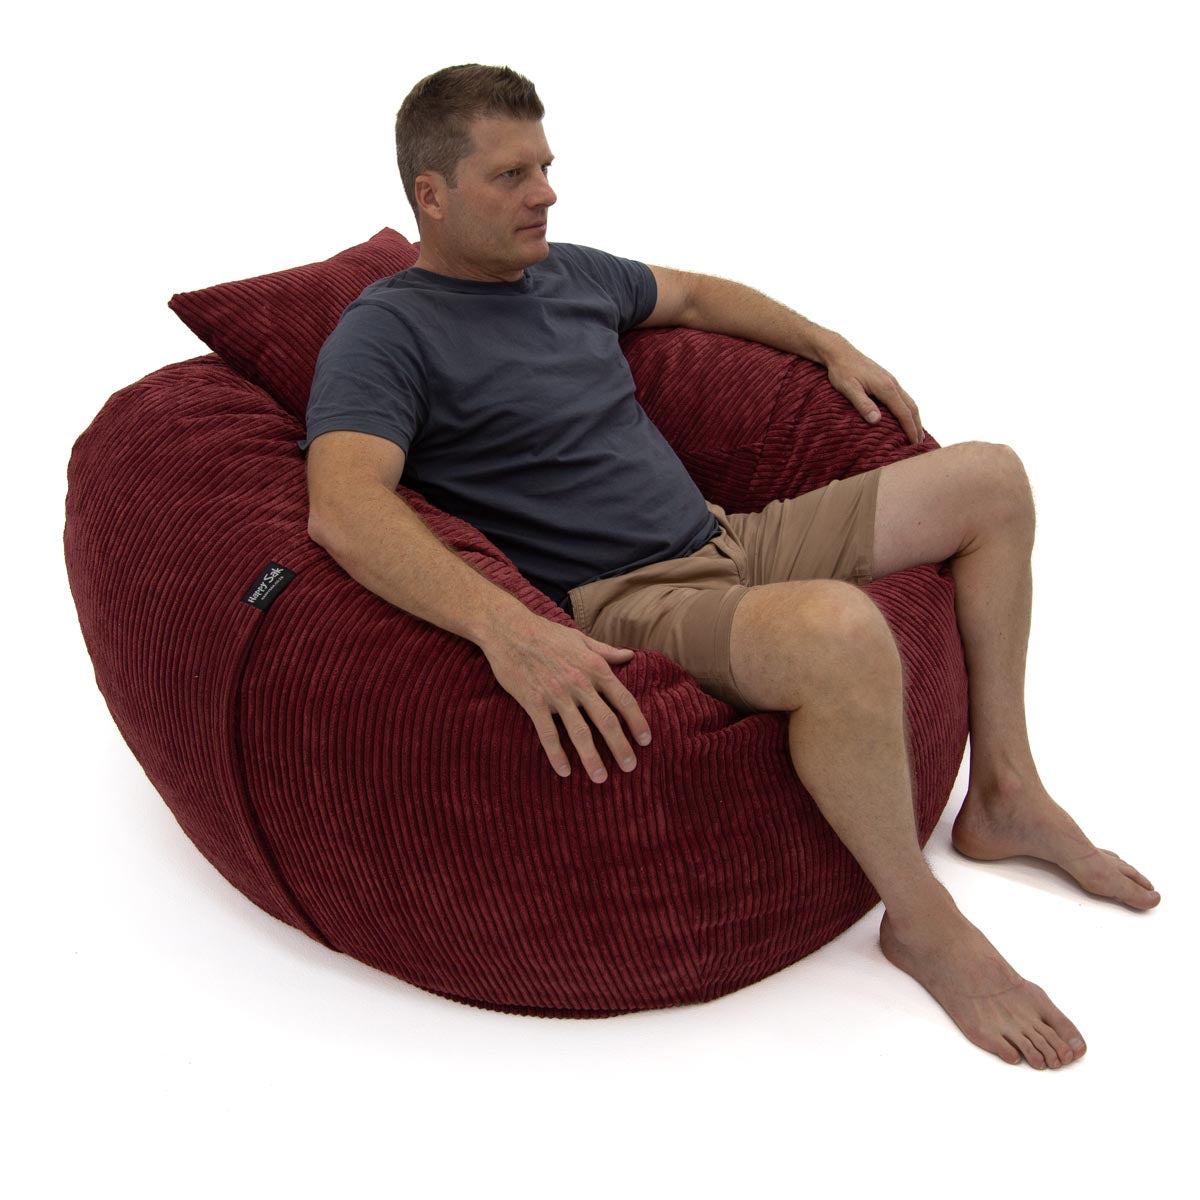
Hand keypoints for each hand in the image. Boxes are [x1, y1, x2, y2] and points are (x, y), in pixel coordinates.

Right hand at [479, 614, 651, 782]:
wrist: (508, 629)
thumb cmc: (546, 633)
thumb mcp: (581, 638)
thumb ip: (606, 651)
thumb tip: (630, 656)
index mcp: (594, 667)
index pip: (623, 699)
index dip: (637, 722)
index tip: (646, 741)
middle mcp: (579, 682)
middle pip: (606, 721)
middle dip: (620, 747)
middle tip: (630, 767)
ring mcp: (556, 694)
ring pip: (579, 732)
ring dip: (592, 758)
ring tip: (601, 778)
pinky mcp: (533, 702)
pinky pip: (548, 734)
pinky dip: (557, 754)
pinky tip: (565, 771)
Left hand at [823, 338, 922, 444]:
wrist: (840, 352)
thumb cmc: (842, 371)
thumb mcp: (849, 389)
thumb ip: (862, 404)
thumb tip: (876, 421)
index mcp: (886, 388)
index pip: (903, 413)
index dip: (910, 429)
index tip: (914, 444)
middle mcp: (893, 384)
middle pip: (911, 408)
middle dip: (917, 426)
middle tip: (920, 444)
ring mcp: (891, 381)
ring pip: (909, 401)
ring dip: (915, 418)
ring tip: (916, 433)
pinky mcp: (887, 380)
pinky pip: (903, 397)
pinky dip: (908, 409)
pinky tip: (904, 416)